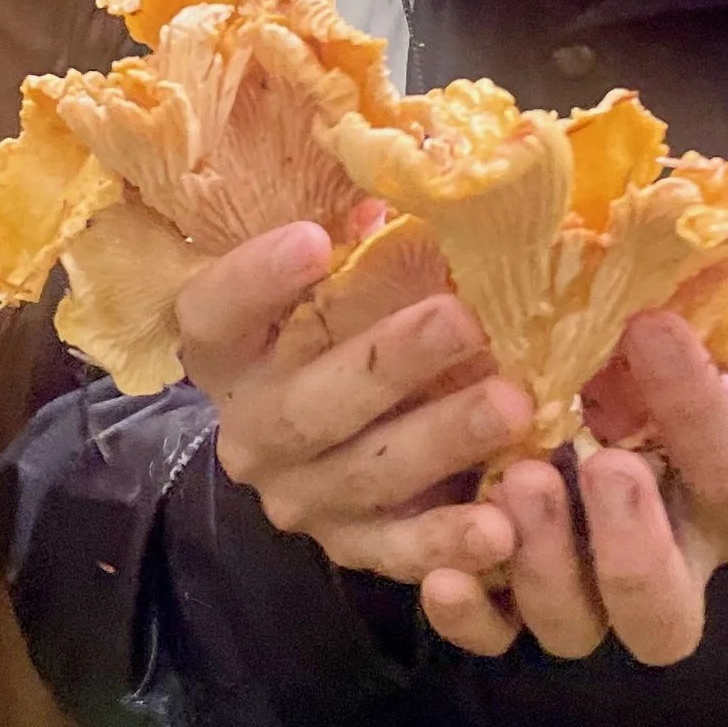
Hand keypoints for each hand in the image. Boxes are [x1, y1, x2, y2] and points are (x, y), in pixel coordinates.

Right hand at [178, 222, 527, 589]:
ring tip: (513, 404)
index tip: (317, 239)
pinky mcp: (352, 547)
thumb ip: (354, 240)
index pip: (214, 315)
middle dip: (390, 361)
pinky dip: (449, 543)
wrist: (330, 443)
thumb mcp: (335, 282)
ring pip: (366, 474)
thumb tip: (411, 173)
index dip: (257, 279)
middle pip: (307, 404)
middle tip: (463, 318)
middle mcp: (250, 431)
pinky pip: (398, 552)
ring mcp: (300, 495)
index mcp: (229, 354)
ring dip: (442, 438)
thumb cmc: (342, 328)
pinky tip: (501, 527)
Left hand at [425, 312, 727, 668]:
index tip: (651, 327)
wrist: (599, 382)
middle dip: (633, 550)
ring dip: (545, 565)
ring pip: (576, 629)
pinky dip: (470, 618)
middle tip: (597, 463)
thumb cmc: (673, 355)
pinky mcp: (511, 593)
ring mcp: (587, 589)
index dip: (698, 412)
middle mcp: (668, 563)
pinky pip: (496, 635)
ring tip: (514, 479)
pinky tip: (441, 574)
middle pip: (664, 616)